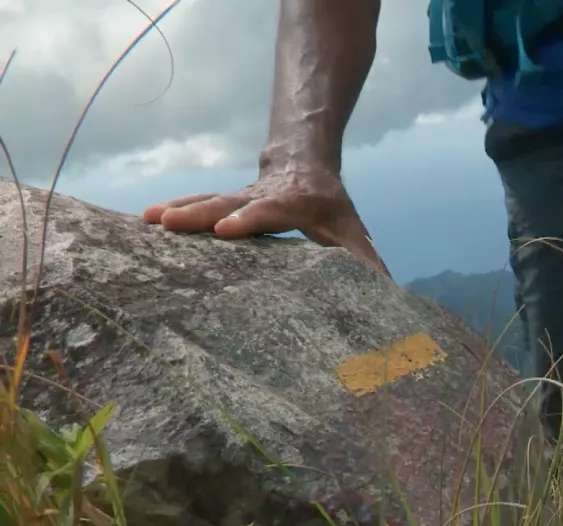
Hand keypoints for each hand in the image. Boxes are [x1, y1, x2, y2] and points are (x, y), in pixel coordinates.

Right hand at [142, 167, 390, 277]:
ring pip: (208, 199)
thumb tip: (389, 297)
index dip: (250, 219)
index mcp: (295, 203)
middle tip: (170, 223)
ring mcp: (239, 197)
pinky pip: (196, 204)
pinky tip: (146, 219)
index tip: (226, 230)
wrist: (305, 164)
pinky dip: (174, 209)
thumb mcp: (353, 231)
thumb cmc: (332, 208)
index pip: (272, 210)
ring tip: (149, 219)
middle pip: (229, 201)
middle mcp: (261, 196)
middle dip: (200, 213)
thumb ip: (366, 261)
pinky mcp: (224, 201)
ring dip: (180, 209)